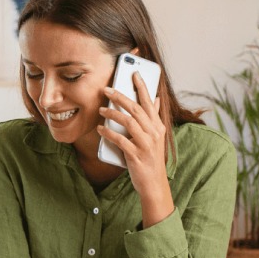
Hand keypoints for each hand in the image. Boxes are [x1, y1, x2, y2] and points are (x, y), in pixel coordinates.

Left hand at [97, 72, 173, 227]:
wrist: (153, 184)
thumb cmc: (151, 158)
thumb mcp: (155, 137)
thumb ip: (154, 118)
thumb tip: (156, 100)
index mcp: (158, 126)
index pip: (149, 102)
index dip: (141, 86)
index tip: (133, 73)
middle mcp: (154, 133)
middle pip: (136, 109)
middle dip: (120, 97)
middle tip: (106, 89)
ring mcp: (146, 144)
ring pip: (128, 122)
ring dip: (112, 113)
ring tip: (100, 110)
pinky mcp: (136, 155)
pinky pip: (120, 140)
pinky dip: (109, 133)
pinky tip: (100, 129)